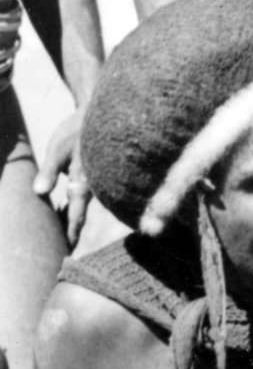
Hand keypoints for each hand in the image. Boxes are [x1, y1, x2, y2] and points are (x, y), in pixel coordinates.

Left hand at [33, 105, 91, 245]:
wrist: (96, 114)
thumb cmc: (75, 131)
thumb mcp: (58, 149)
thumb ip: (49, 171)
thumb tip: (39, 192)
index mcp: (83, 182)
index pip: (76, 215)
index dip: (70, 234)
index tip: (66, 251)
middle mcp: (92, 187)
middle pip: (80, 218)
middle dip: (70, 235)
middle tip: (62, 254)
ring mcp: (93, 184)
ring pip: (81, 210)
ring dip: (70, 223)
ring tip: (60, 239)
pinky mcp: (90, 179)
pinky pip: (81, 200)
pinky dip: (73, 209)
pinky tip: (64, 214)